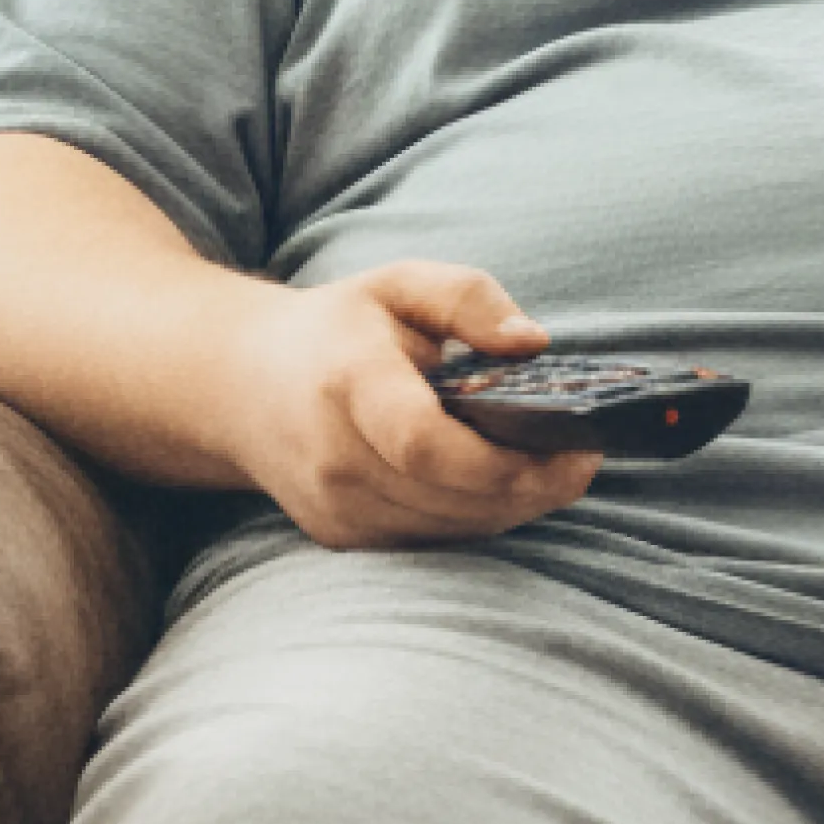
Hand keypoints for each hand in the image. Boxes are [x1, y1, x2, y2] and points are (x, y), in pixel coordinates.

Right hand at [218, 261, 604, 549]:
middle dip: (532, 486)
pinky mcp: (340, 536)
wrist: (239, 386)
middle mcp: (333, 456)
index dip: (505, 460)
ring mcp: (333, 506)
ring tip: (553, 468)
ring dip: (511, 506)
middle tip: (583, 458)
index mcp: (348, 383)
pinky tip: (499, 484)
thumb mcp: (398, 284)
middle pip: (454, 496)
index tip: (572, 447)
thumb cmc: (335, 330)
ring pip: (451, 526)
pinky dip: (474, 516)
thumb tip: (533, 342)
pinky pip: (430, 538)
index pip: (426, 445)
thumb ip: (468, 298)